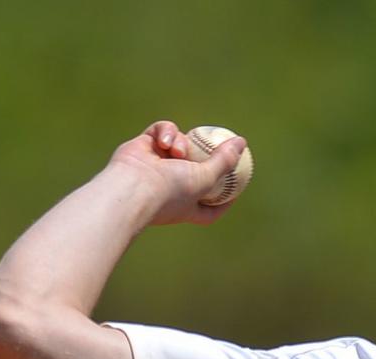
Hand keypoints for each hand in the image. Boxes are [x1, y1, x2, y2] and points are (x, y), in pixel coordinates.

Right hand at [105, 120, 248, 226]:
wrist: (132, 185)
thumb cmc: (170, 190)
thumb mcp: (206, 179)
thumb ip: (224, 161)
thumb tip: (242, 143)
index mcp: (188, 206)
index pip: (210, 209)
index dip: (225, 200)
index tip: (237, 189)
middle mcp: (172, 189)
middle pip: (197, 171)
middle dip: (205, 159)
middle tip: (218, 145)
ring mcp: (157, 167)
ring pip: (180, 145)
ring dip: (181, 143)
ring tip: (177, 152)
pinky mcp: (143, 147)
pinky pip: (161, 132)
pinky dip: (165, 132)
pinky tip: (163, 142)